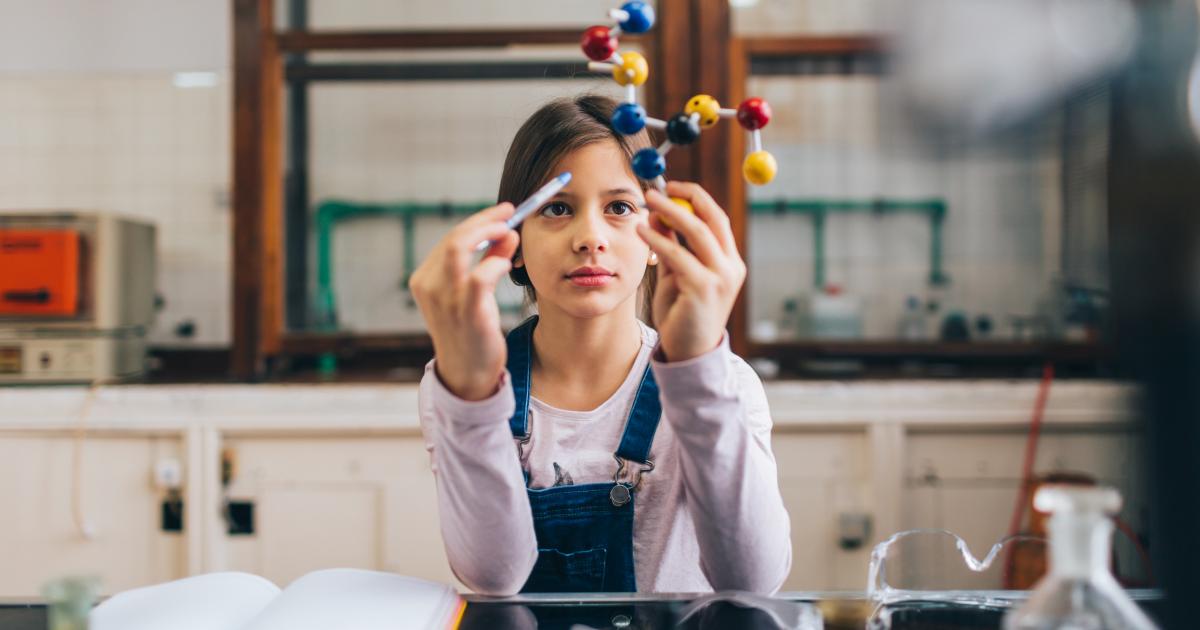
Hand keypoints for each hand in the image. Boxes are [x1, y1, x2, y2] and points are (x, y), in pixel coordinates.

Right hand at [410, 203, 518, 399]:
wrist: (466, 375)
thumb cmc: (471, 332)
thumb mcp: (474, 294)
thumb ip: (489, 261)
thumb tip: (508, 233)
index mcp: (425, 280)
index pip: (450, 239)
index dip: (478, 221)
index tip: (503, 213)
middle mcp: (429, 287)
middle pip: (453, 238)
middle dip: (484, 220)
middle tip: (510, 213)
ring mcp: (445, 300)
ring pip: (458, 248)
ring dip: (487, 232)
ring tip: (510, 231)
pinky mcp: (467, 313)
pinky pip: (480, 277)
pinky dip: (495, 263)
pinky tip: (507, 264)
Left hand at [636, 182, 746, 362]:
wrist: (689, 353)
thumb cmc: (682, 313)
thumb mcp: (676, 274)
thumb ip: (670, 245)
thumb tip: (657, 214)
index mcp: (729, 261)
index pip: (717, 219)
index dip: (695, 197)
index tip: (672, 185)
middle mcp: (731, 267)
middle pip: (710, 220)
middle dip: (683, 198)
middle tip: (657, 188)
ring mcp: (721, 278)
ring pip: (696, 232)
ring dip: (669, 212)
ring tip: (647, 201)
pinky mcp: (704, 289)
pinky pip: (678, 255)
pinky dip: (658, 239)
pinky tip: (642, 231)